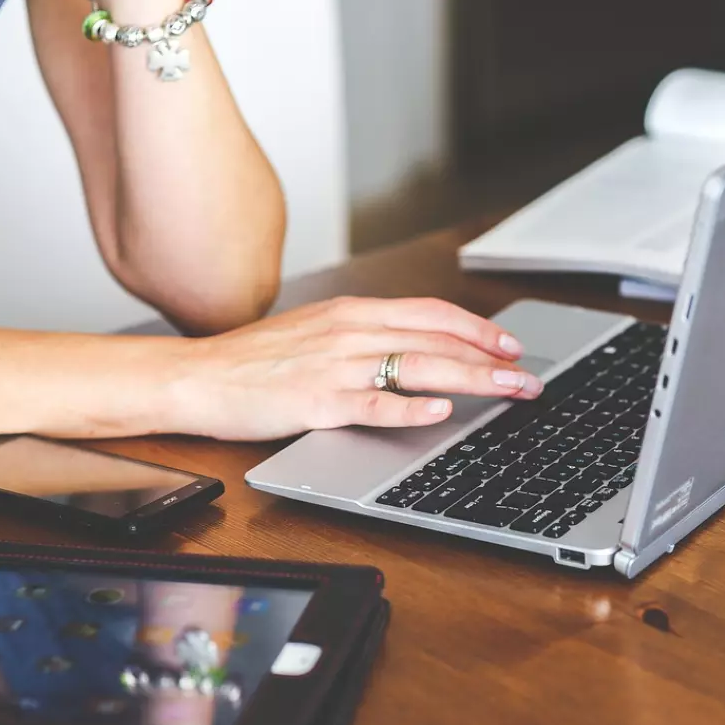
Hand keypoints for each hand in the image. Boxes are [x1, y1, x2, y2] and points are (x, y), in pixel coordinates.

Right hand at [165, 297, 543, 439]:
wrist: (196, 376)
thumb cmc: (254, 361)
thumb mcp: (316, 333)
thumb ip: (363, 337)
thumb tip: (413, 350)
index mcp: (352, 312)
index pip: (431, 313)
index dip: (477, 329)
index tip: (509, 346)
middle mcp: (350, 331)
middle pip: (437, 340)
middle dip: (491, 359)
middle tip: (528, 379)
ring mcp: (334, 365)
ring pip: (418, 366)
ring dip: (471, 379)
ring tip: (507, 392)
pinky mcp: (316, 401)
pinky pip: (372, 403)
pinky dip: (410, 407)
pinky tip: (440, 412)